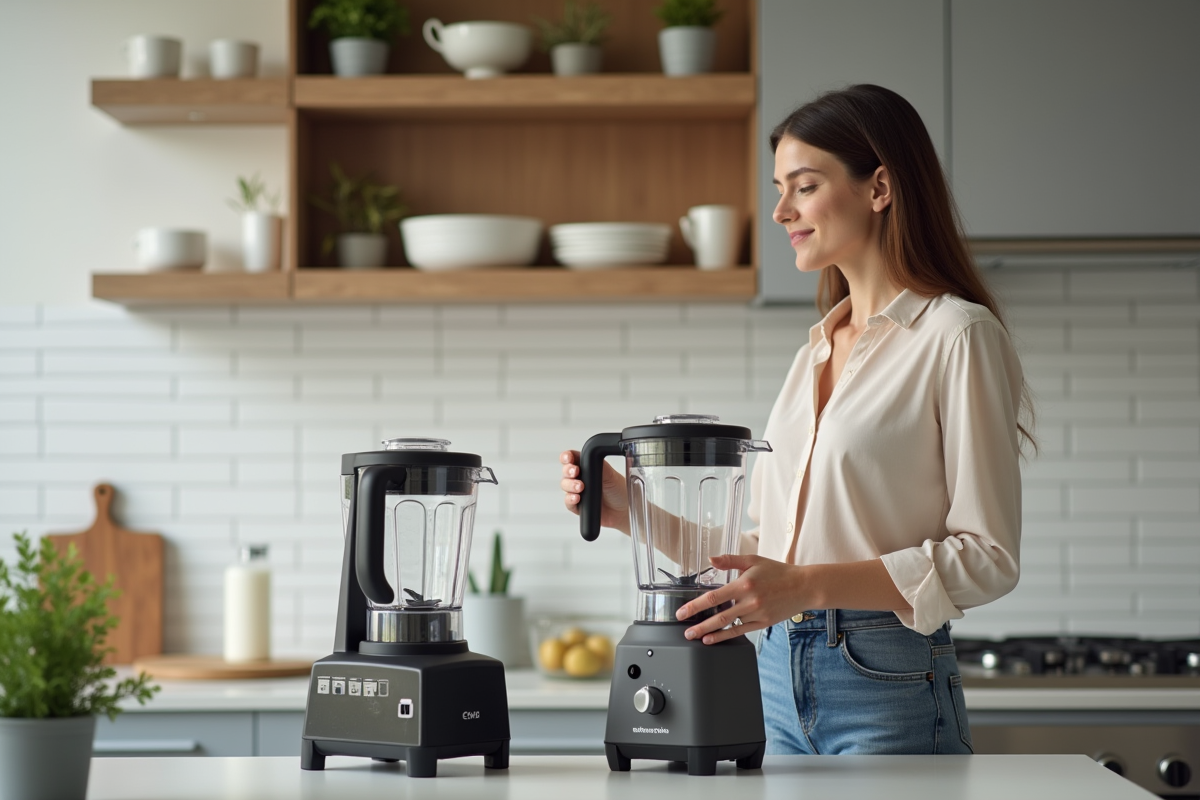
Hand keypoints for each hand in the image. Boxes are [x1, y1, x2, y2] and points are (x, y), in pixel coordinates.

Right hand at [560, 450, 630, 534]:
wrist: (624, 510)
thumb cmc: (619, 490)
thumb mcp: (611, 474)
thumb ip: (599, 465)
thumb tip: (590, 458)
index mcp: (587, 466)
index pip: (572, 458)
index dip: (567, 457)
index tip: (568, 458)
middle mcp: (580, 478)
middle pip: (565, 471)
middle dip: (568, 471)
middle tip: (575, 472)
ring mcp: (578, 492)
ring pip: (565, 486)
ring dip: (570, 485)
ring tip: (580, 487)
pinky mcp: (578, 506)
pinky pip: (568, 502)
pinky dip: (570, 499)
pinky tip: (577, 498)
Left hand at [676, 554, 807, 643]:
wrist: (803, 586)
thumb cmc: (777, 572)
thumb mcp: (753, 560)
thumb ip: (729, 560)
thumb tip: (710, 559)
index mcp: (744, 584)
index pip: (714, 597)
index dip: (696, 606)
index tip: (683, 612)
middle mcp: (749, 601)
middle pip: (719, 616)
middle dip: (699, 624)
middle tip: (685, 630)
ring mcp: (756, 614)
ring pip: (729, 625)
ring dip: (710, 631)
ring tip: (694, 636)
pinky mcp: (763, 623)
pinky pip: (740, 631)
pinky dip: (724, 636)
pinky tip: (712, 640)